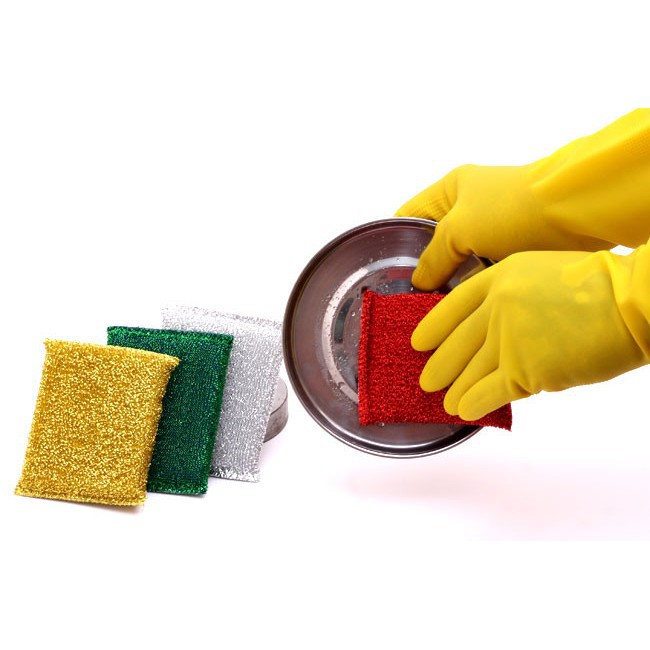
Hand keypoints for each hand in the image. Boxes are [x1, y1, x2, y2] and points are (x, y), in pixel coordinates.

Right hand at [395, 164, 612, 289]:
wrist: (576, 211)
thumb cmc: (511, 210)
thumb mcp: (458, 229)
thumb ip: (433, 258)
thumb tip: (419, 283)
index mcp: (450, 189)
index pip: (408, 216)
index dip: (393, 243)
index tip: (383, 274)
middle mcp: (468, 206)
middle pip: (433, 243)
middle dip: (422, 270)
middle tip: (406, 301)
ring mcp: (492, 228)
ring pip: (459, 261)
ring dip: (449, 283)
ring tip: (429, 312)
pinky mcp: (512, 248)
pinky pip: (483, 271)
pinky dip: (473, 287)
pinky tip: (459, 309)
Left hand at [411, 249, 649, 419]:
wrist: (629, 302)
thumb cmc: (598, 286)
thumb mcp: (540, 273)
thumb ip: (509, 296)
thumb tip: (493, 329)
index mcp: (499, 277)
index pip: (452, 306)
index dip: (432, 327)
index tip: (418, 341)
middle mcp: (496, 307)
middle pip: (455, 344)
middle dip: (438, 365)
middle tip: (427, 378)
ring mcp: (507, 339)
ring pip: (468, 372)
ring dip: (454, 389)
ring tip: (444, 401)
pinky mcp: (523, 369)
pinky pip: (488, 391)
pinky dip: (473, 403)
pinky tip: (464, 410)